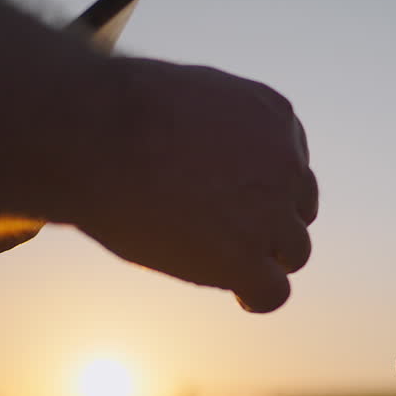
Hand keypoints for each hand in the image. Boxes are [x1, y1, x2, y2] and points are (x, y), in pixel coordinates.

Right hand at [71, 57, 317, 312]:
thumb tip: (209, 155)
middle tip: (225, 232)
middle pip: (298, 208)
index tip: (229, 198)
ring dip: (267, 259)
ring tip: (226, 263)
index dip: (263, 188)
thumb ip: (217, 127)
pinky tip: (240, 294)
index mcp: (276, 118)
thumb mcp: (188, 99)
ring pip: (295, 251)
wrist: (97, 137)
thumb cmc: (122, 113)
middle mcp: (286, 164)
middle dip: (270, 223)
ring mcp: (271, 213)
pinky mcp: (245, 258)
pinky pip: (274, 291)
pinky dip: (259, 296)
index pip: (292, 166)